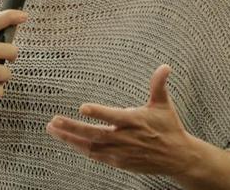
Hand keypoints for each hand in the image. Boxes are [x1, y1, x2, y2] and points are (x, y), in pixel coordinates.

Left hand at [46, 65, 196, 177]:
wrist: (177, 157)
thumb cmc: (169, 127)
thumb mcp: (164, 104)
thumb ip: (159, 85)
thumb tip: (165, 66)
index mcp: (135, 122)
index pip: (114, 116)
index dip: (99, 112)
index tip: (82, 107)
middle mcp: (126, 138)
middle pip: (95, 134)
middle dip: (72, 128)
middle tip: (54, 121)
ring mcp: (121, 152)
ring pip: (90, 147)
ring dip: (70, 139)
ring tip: (53, 129)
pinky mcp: (119, 162)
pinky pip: (96, 155)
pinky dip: (81, 149)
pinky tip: (68, 141)